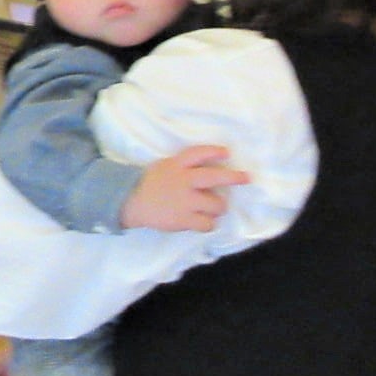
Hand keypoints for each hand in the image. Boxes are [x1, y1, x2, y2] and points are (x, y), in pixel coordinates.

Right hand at [118, 146, 247, 231]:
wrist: (129, 202)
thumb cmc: (149, 184)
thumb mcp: (164, 167)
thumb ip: (183, 166)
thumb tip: (208, 168)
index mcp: (176, 165)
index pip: (198, 153)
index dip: (214, 151)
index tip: (227, 152)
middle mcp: (183, 181)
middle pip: (215, 177)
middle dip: (233, 177)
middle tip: (246, 178)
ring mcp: (184, 201)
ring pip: (216, 204)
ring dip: (218, 207)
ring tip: (213, 208)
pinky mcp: (183, 219)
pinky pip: (207, 224)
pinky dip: (208, 224)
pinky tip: (203, 222)